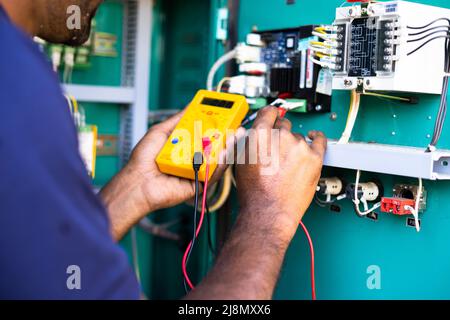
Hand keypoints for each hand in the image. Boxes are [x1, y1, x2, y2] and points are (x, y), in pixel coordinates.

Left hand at [126, 111, 238, 211]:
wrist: (138, 181)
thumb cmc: (143, 161)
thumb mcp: (160, 132)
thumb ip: (177, 120)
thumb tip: (189, 107)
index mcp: (185, 147)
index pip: (205, 135)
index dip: (217, 126)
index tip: (226, 116)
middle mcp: (192, 159)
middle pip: (216, 146)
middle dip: (227, 135)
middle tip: (235, 125)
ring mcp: (196, 171)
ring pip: (218, 159)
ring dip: (228, 147)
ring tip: (234, 135)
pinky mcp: (199, 184)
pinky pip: (213, 173)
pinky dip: (221, 163)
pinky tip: (224, 152)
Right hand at [235, 106, 326, 245]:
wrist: (269, 212)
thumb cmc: (254, 192)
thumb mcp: (240, 162)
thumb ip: (247, 142)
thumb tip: (251, 132)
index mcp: (260, 135)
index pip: (268, 112)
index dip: (269, 116)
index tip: (271, 118)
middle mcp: (281, 136)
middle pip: (283, 124)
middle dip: (280, 134)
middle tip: (277, 150)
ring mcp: (300, 146)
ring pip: (298, 136)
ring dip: (294, 144)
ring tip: (288, 162)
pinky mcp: (315, 157)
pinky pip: (320, 140)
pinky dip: (316, 138)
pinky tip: (313, 138)